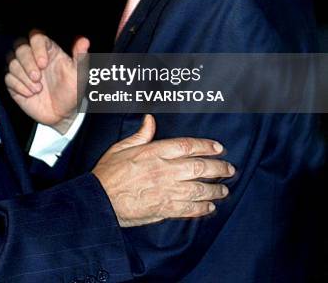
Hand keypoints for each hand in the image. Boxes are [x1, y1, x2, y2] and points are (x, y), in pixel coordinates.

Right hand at [6, 30, 89, 132]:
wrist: (62, 114)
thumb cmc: (72, 91)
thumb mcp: (79, 75)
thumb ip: (81, 57)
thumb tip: (84, 40)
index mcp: (48, 50)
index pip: (36, 36)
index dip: (37, 47)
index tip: (43, 64)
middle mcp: (33, 57)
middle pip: (20, 47)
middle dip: (27, 63)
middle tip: (38, 78)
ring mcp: (22, 70)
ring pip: (11, 62)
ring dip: (23, 76)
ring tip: (38, 89)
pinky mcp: (14, 83)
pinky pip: (8, 78)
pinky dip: (18, 86)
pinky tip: (30, 94)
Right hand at [93, 115, 234, 226]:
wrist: (100, 200)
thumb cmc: (108, 174)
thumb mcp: (121, 147)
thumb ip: (140, 135)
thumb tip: (150, 120)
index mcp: (153, 153)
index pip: (186, 146)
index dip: (205, 146)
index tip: (218, 147)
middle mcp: (163, 171)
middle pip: (198, 168)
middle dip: (218, 168)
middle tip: (229, 169)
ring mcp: (166, 191)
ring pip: (198, 189)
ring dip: (214, 190)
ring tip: (223, 189)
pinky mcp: (164, 209)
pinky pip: (189, 209)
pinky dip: (202, 208)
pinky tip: (209, 207)